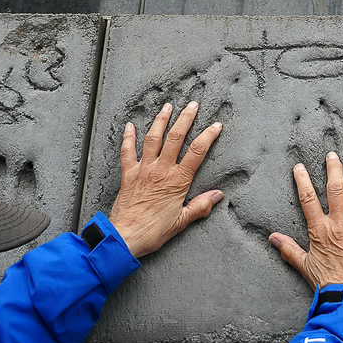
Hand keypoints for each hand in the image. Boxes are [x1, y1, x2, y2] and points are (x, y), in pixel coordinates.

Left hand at [109, 101, 223, 257]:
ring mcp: (143, 170)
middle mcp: (161, 170)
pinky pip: (128, 151)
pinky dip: (129, 137)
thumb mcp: (182, 221)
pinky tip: (130, 126)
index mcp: (177, 181)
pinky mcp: (128, 174)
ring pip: (153, 138)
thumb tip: (217, 195)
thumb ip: (200, 206)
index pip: (197, 152)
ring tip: (167, 107)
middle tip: (192, 105)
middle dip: (185, 118)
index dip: (208, 136)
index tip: (216, 126)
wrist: (125, 236)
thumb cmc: (153, 231)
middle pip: (176, 137)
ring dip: (161, 120)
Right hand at [268, 152, 342, 299]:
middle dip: (333, 169)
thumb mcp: (304, 265)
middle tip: (333, 156)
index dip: (303, 180)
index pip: (308, 198)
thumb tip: (272, 238)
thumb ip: (288, 248)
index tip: (300, 167)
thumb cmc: (327, 283)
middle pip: (335, 190)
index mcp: (320, 230)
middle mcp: (338, 225)